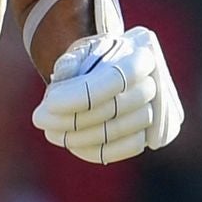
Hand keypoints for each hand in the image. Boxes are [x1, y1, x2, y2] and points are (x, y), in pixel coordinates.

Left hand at [34, 27, 185, 163]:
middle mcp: (158, 81)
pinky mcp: (155, 133)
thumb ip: (71, 61)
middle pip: (118, 107)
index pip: (116, 78)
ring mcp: (161, 110)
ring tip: (51, 131)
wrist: (109, 72)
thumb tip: (64, 73)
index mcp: (142, 52)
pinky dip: (97, 149)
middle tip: (40, 118)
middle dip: (75, 117)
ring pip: (122, 130)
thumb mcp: (79, 52)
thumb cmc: (92, 60)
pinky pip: (128, 147)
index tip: (49, 103)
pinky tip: (72, 143)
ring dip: (81, 136)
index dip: (82, 94)